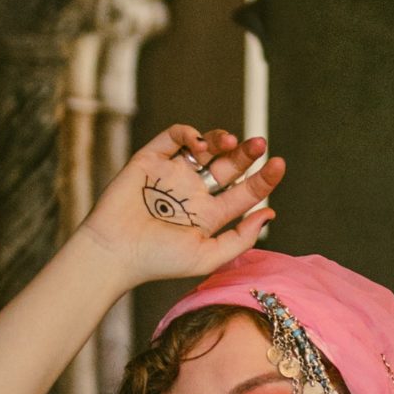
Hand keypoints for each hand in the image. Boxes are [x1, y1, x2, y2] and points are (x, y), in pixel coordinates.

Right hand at [72, 124, 284, 288]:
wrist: (114, 251)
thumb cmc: (157, 261)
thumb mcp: (208, 255)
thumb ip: (240, 238)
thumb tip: (269, 213)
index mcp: (210, 215)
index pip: (245, 192)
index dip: (265, 178)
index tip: (278, 165)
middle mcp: (194, 192)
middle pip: (229, 165)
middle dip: (247, 152)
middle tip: (259, 144)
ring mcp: (172, 174)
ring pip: (205, 146)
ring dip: (221, 139)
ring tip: (229, 142)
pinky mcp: (150, 160)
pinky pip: (174, 137)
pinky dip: (189, 133)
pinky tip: (198, 144)